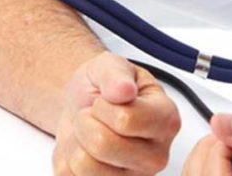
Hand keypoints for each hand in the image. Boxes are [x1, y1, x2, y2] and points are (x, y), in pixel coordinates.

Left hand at [52, 52, 180, 174]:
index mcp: (165, 120)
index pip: (125, 120)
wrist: (83, 105)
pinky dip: (66, 158)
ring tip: (88, 131)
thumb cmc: (103, 87)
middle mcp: (156, 156)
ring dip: (75, 141)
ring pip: (84, 166)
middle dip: (85, 122)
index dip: (102, 106)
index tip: (105, 100)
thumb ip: (116, 73)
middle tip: (93, 114)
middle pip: (103, 145)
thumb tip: (124, 90)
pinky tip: (82, 148)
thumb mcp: (109, 65)